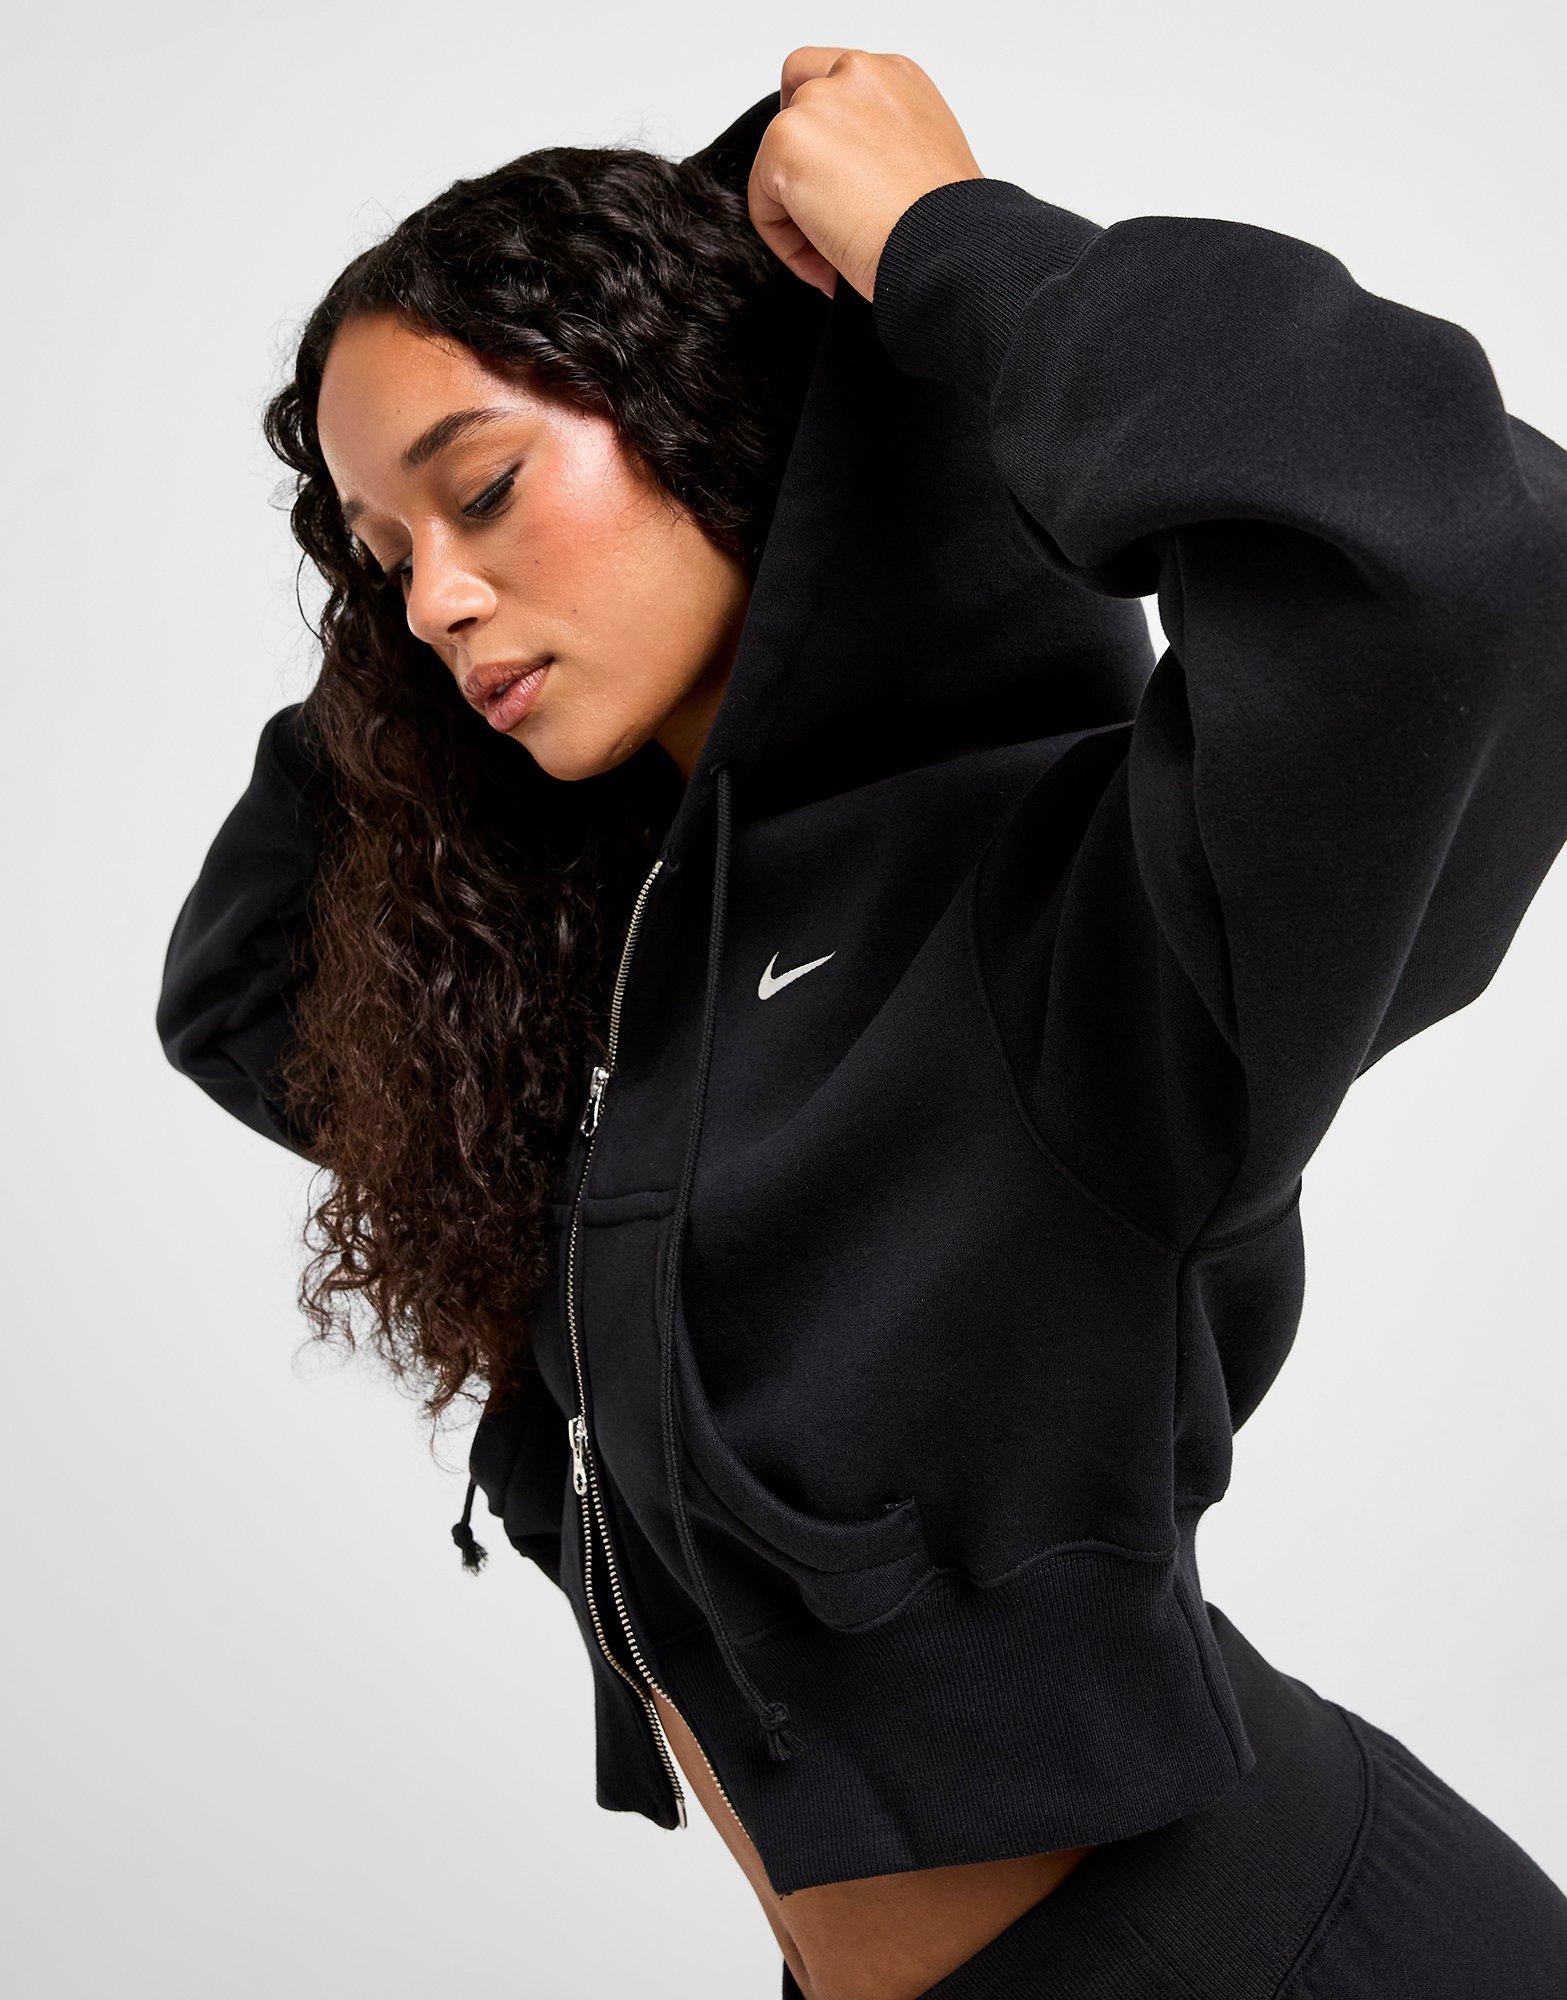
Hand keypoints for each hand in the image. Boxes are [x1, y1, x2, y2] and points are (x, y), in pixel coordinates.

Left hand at [748, 48, 984, 301]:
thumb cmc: (950, 225)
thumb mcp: (925, 162)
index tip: (844, 188)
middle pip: (792, 107)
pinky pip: (762, 202)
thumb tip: (851, 181)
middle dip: (802, 165)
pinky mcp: (786, 140)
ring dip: (797, 212)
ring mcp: (818, 102)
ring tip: (836, 255)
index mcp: (894, 77)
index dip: (826, 139)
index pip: (832, 82)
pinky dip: (785, 241)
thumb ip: (884, 147)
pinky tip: (826, 264)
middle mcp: (856, 75)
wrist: (948, 250)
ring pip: (776, 161)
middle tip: (826, 216)